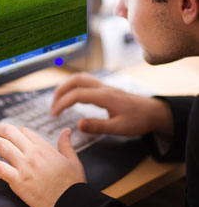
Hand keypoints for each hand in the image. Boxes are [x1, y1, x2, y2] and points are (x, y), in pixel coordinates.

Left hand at [0, 123, 85, 206]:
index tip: (7, 132)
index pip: (23, 131)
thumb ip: (66, 143)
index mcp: (44, 147)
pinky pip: (0, 168)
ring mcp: (25, 166)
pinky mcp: (19, 181)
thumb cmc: (73, 183)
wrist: (72, 202)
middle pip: (9, 133)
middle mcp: (32, 153)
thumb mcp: (72, 159)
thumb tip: (67, 131)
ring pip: (2, 146)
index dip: (13, 130)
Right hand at [51, 72, 172, 136]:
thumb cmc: (138, 121)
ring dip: (66, 86)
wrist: (153, 112)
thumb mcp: (120, 128)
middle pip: (75, 80)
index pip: (77, 95)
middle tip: (52, 106)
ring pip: (80, 78)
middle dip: (60, 91)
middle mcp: (102, 87)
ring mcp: (104, 85)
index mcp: (104, 96)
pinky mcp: (105, 88)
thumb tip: (78, 125)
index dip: (62, 103)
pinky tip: (72, 95)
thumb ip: (99, 126)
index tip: (53, 114)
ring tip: (58, 100)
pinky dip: (74, 85)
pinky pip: (85, 80)